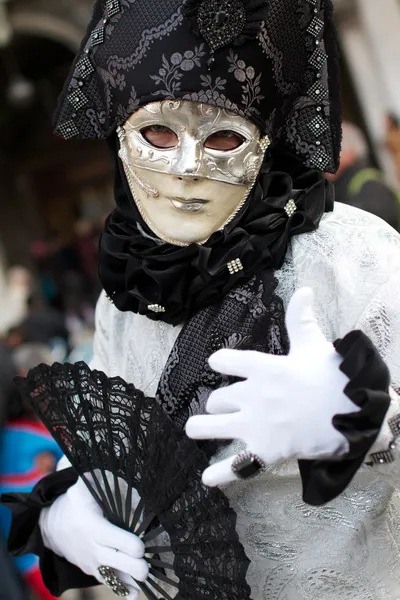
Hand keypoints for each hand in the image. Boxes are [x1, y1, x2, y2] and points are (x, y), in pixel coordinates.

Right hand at [39, 477, 147, 598]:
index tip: (142, 546)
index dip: (132, 545)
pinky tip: (134, 593)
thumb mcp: (88, 486)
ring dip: (130, 580)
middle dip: (135, 567)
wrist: (52, 525)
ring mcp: (91, 561)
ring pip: (112, 577)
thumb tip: (137, 500)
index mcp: (92, 526)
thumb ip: (111, 486)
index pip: (116, 541)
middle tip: (146, 566)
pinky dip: (121, 589)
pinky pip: (107, 582)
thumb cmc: (76, 500)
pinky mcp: (92, 570)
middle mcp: (92, 547)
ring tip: (144, 582)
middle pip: (116, 562)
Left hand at [186, 288, 358, 486]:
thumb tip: (303, 289)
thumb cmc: (333, 378)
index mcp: (263, 368)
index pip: (225, 361)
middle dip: (218, 402)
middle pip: (217, 399)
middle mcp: (252, 396)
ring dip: (201, 428)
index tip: (218, 362)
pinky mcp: (265, 451)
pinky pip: (236, 466)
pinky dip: (219, 475)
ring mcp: (256, 426)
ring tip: (195, 428)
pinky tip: (206, 479)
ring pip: (212, 427)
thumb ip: (301, 319)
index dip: (219, 361)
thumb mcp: (314, 345)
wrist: (354, 413)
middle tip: (225, 405)